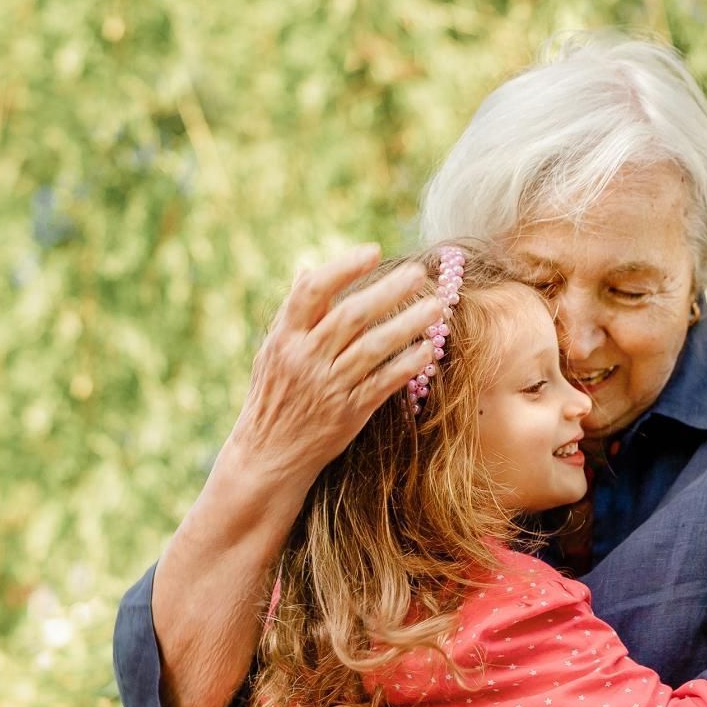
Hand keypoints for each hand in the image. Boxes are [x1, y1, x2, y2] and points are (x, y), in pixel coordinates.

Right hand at [228, 244, 444, 481]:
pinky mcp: (348, 412)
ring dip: (408, 324)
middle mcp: (305, 358)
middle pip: (351, 316)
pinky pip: (383, 383)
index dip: (343, 268)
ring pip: (373, 348)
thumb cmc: (273, 396)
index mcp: (284, 338)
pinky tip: (429, 349)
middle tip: (419, 273)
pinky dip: (407, 364)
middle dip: (388, 291)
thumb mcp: (271, 351)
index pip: (312, 292)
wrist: (268, 455)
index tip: (373, 251)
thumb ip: (293, 312)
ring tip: (437, 306)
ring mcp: (328, 386)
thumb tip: (307, 268)